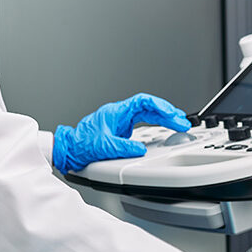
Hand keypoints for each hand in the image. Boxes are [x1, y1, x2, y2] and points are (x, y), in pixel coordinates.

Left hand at [52, 93, 190, 172]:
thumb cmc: (80, 145)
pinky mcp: (122, 130)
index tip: (172, 114)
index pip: (143, 102)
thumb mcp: (103, 147)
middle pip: (149, 107)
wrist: (69, 150)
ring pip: (147, 114)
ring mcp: (122, 121)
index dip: (159, 106)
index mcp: (116, 112)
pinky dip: (156, 125)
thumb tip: (140, 149)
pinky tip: (164, 129)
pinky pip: (143, 122)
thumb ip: (123, 147)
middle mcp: (120, 114)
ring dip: (164, 118)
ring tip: (179, 124)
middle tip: (182, 122)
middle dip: (167, 113)